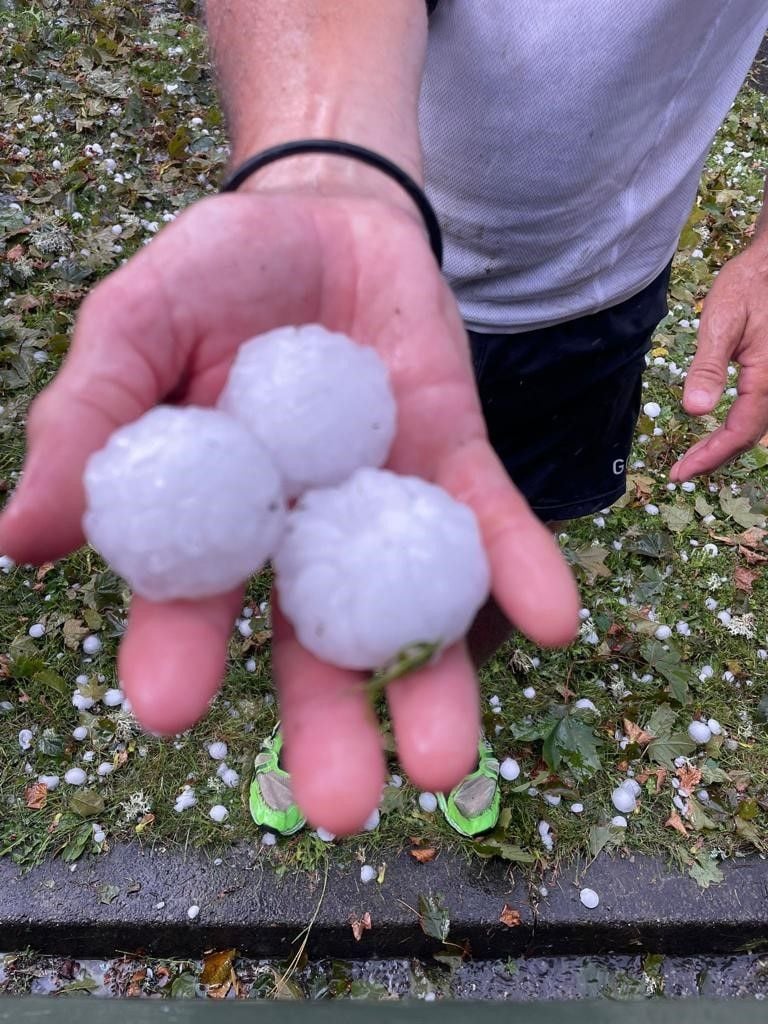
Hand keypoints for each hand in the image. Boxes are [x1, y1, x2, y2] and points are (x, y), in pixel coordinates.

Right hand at [0, 190, 579, 832]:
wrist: (324, 215)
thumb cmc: (215, 272)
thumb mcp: (138, 323)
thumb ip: (90, 419)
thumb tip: (19, 536)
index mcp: (213, 516)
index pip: (195, 597)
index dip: (182, 650)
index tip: (170, 708)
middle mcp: (300, 533)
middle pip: (314, 639)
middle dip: (328, 720)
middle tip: (343, 805)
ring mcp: (383, 503)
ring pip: (407, 606)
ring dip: (433, 681)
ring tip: (446, 761)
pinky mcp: (454, 462)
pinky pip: (489, 522)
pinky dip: (518, 568)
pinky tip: (553, 619)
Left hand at [670, 242, 767, 481]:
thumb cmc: (749, 286)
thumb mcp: (721, 322)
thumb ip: (709, 367)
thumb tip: (695, 411)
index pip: (739, 433)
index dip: (709, 457)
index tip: (679, 473)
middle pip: (749, 436)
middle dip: (714, 457)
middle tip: (680, 471)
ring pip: (756, 427)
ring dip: (725, 446)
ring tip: (694, 458)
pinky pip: (759, 412)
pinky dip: (736, 428)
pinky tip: (717, 432)